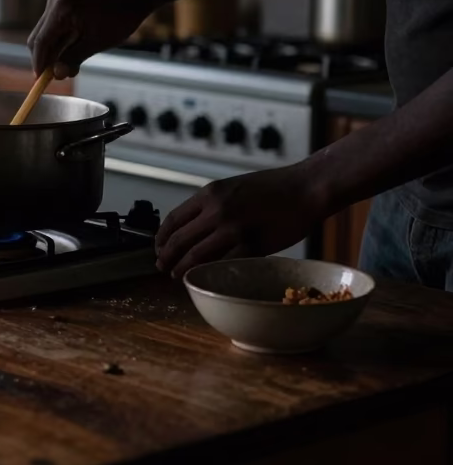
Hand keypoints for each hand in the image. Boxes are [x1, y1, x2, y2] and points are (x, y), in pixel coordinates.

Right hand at [27, 0, 153, 78]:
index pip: (40, 42)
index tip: (40, 82)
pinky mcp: (61, 9)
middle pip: (37, 39)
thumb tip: (56, 74)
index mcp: (61, 10)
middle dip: (45, 60)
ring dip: (53, 54)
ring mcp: (56, 5)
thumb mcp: (95, 43)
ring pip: (43, 37)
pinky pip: (52, 32)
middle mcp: (54, 5)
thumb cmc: (117, 19)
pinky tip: (72, 55)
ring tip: (71, 66)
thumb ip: (72, 58)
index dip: (39, 63)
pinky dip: (59, 46)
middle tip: (59, 76)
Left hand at [155, 166, 327, 277]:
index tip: (159, 248)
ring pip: (197, 255)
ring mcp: (234, 229)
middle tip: (162, 267)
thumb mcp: (232, 187)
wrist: (306, 187)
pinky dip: (211, 272)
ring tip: (178, 275)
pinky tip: (206, 277)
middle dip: (167, 256)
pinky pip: (224, 263)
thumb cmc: (273, 187)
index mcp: (210, 194)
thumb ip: (212, 205)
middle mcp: (217, 211)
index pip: (174, 219)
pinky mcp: (253, 245)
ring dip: (183, 268)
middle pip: (180, 240)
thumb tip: (194, 227)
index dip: (162, 238)